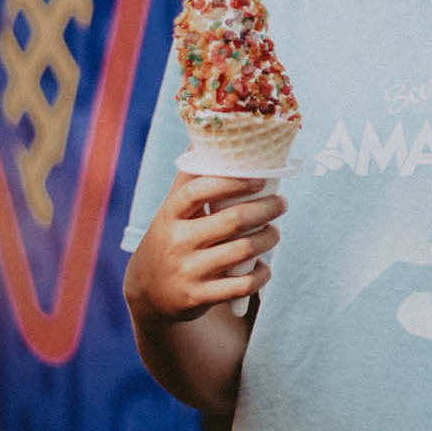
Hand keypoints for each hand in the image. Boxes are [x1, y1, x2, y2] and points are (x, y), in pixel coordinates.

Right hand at [124, 172, 286, 324]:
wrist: (148, 292)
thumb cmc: (172, 237)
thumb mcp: (172, 209)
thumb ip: (190, 176)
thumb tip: (202, 133)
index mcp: (170, 214)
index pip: (198, 191)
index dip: (232, 183)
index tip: (260, 180)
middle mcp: (177, 242)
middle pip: (232, 221)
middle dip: (266, 210)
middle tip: (282, 203)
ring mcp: (188, 271)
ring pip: (242, 251)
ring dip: (269, 239)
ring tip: (275, 231)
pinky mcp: (198, 297)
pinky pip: (241, 286)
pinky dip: (260, 275)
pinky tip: (265, 267)